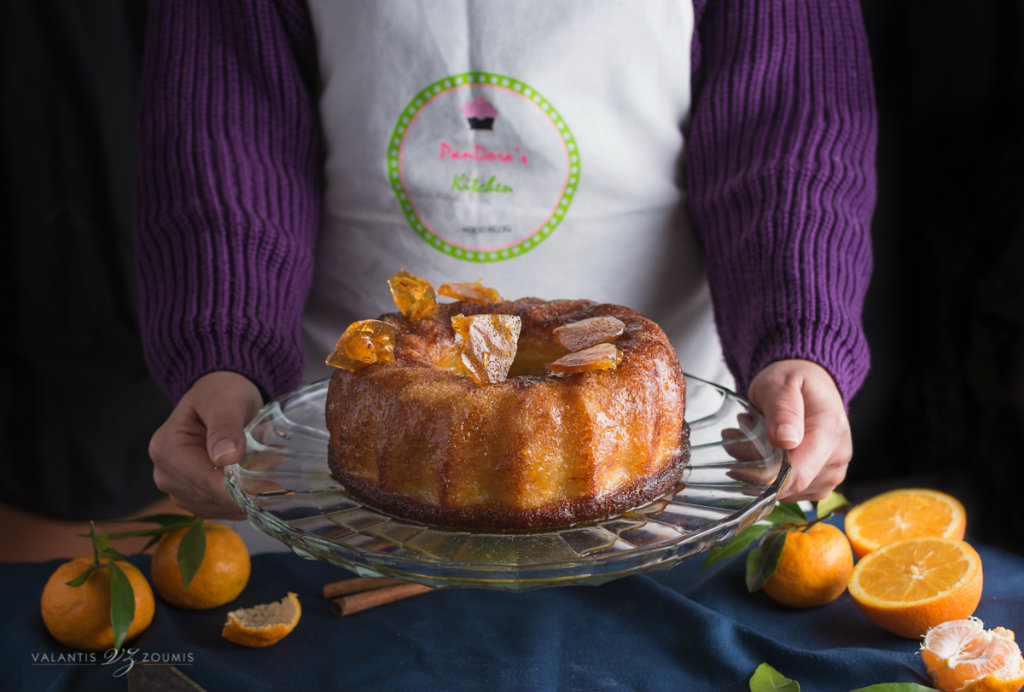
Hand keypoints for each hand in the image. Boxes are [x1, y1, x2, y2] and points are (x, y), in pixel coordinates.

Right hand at [149, 371, 263, 518]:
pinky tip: (255, 477)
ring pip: (219, 507)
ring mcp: (177, 488)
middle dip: (246, 489)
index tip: (272, 490)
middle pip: (211, 497)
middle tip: (276, 469)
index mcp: (167, 449)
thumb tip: (225, 457)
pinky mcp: (192, 497)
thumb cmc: (221, 393)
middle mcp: (165, 473)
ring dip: (246, 494)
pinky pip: (221, 508)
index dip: (239, 490)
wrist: (219, 396)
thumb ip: (225, 427)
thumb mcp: (226, 400)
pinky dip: (242, 497)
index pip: (204, 482)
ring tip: (266, 466)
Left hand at [747, 359, 852, 500]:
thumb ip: (782, 409)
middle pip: (789, 485)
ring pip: (788, 491)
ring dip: (763, 471)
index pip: (797, 476)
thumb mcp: (780, 383)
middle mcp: (837, 458)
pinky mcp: (822, 481)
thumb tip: (786, 440)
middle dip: (758, 469)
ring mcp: (832, 473)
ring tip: (754, 438)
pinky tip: (766, 451)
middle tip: (740, 436)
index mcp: (830, 432)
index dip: (763, 477)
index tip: (737, 464)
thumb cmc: (794, 380)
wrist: (811, 383)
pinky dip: (772, 475)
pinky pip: (792, 490)